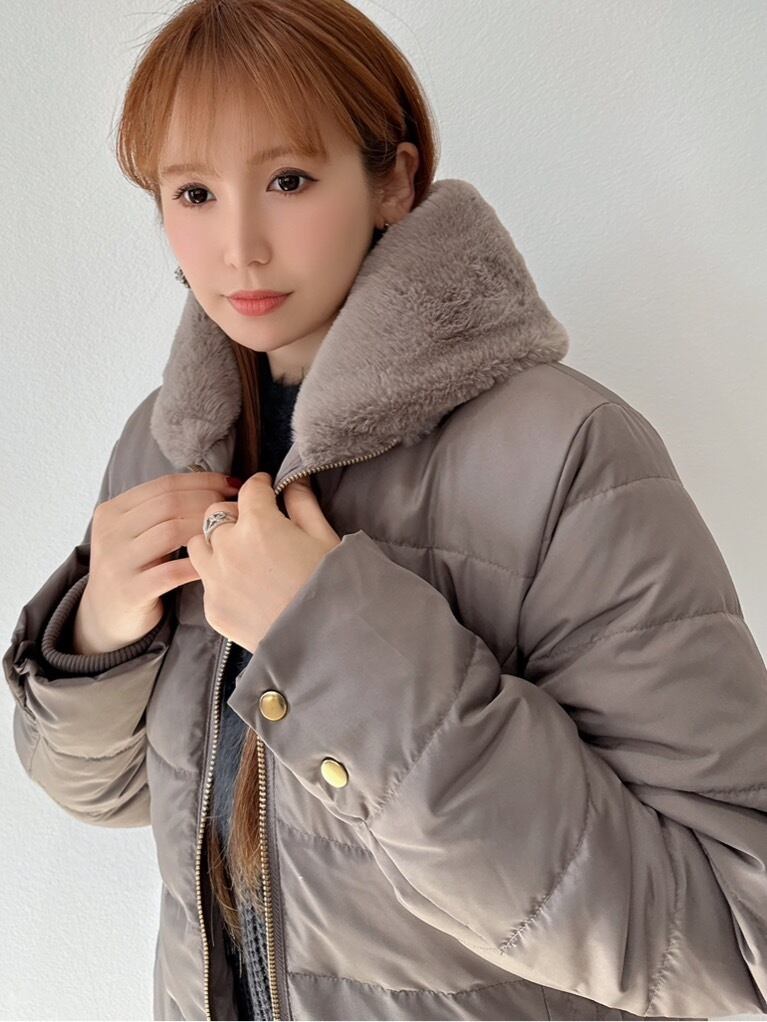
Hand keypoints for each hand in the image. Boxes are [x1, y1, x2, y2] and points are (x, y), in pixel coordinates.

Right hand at [76, 472, 240, 653]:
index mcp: (112, 511)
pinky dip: (197, 564)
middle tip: (234, 509)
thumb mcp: (136, 534)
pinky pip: (171, 572)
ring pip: (171, 531)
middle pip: (169, 504)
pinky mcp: (129, 592)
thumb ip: (162, 512)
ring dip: (205, 529)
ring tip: (227, 534)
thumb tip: (216, 486)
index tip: (233, 485)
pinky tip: (215, 562)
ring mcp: (117, 562)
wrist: (106, 616)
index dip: (204, 481)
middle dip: (209, 502)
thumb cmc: (135, 569)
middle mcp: (109, 532)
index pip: (165, 484)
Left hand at [186, 472, 341, 652]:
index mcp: (258, 523)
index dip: (261, 486)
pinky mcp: (212, 608)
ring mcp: (216, 579)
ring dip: (214, 544)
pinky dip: (220, 579)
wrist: (325, 642)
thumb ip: (304, 504)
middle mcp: (228, 547)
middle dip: (233, 514)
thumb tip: (294, 482)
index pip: (250, 489)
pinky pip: (206, 583)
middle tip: (253, 525)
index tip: (266, 490)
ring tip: (237, 555)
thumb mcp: (325, 538)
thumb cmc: (332, 587)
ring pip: (197, 546)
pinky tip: (244, 589)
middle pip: (215, 514)